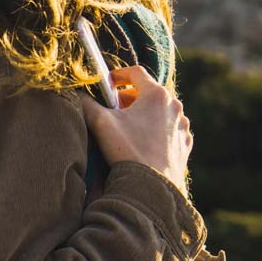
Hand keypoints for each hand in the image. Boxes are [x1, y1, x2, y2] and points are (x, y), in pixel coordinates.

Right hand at [81, 65, 192, 197]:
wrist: (152, 188)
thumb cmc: (128, 151)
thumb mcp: (101, 123)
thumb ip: (86, 104)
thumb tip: (77, 95)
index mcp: (156, 95)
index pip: (136, 72)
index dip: (118, 75)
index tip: (107, 84)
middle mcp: (174, 106)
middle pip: (148, 92)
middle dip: (128, 98)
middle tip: (113, 108)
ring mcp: (181, 126)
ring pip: (160, 111)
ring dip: (143, 114)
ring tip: (127, 127)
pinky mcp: (184, 144)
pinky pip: (169, 129)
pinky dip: (156, 130)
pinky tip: (143, 142)